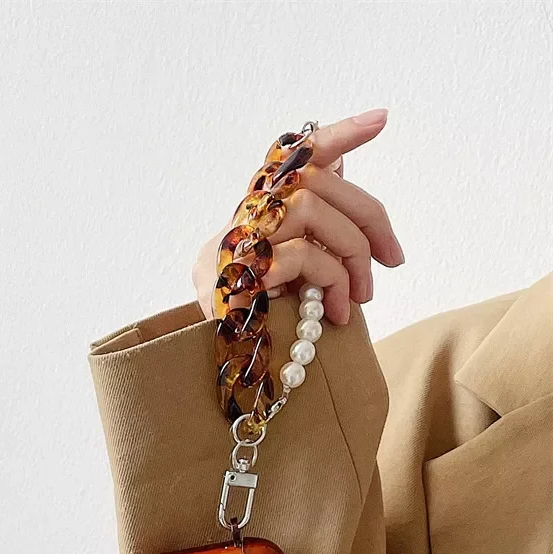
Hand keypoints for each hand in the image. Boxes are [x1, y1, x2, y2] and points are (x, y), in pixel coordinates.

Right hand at [192, 109, 403, 324]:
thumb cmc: (266, 326)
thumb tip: (346, 177)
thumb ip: (315, 232)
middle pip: (313, 180)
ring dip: (351, 254)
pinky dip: (331, 280)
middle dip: (368, 217)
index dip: (337, 133)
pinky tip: (337, 313)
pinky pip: (299, 255)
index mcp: (254, 215)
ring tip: (359, 298)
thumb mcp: (295, 274)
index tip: (381, 119)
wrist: (221, 375)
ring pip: (310, 208)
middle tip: (392, 260)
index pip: (291, 156)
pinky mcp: (232, 275)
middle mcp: (238, 221)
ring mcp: (230, 245)